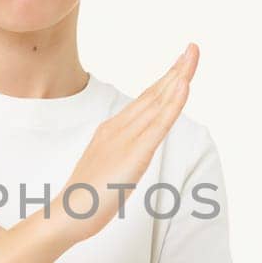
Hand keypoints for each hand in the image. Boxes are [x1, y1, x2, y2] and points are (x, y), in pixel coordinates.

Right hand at [52, 43, 198, 245]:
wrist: (68, 214)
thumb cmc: (87, 197)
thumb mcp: (108, 168)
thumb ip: (119, 155)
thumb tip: (131, 153)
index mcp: (114, 130)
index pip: (146, 100)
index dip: (165, 80)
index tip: (181, 63)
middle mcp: (120, 128)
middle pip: (153, 94)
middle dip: (176, 70)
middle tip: (193, 48)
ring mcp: (126, 139)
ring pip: (157, 103)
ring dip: (177, 77)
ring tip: (192, 56)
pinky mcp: (135, 154)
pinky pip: (158, 124)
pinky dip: (173, 103)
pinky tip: (183, 86)